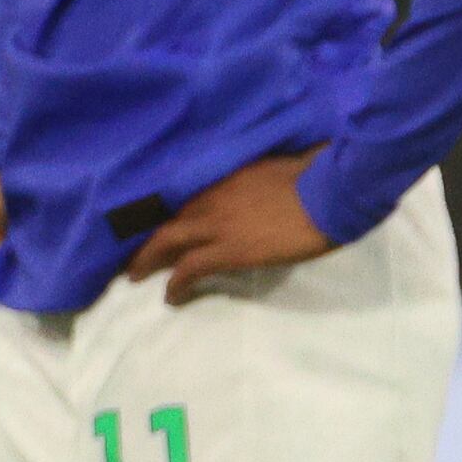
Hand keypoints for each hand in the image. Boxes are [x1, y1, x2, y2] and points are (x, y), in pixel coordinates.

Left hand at [127, 152, 332, 303]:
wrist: (330, 195)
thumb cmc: (318, 175)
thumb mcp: (284, 163)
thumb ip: (266, 171)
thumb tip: (271, 172)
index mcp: (227, 177)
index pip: (187, 194)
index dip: (168, 210)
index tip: (155, 219)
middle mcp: (213, 198)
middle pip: (167, 217)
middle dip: (146, 236)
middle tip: (132, 252)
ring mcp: (217, 225)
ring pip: (167, 242)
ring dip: (148, 259)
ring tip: (136, 275)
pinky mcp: (228, 251)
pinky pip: (189, 269)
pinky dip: (176, 284)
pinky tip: (170, 297)